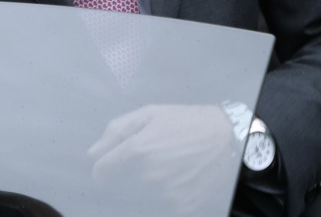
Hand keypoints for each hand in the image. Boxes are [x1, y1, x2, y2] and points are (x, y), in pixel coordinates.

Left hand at [88, 104, 236, 213]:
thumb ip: (116, 132)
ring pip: (140, 196)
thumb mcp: (150, 114)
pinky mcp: (181, 206)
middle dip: (128, 174)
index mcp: (137, 150)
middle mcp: (149, 174)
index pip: (101, 173)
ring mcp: (165, 193)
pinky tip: (178, 178)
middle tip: (151, 159)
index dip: (104, 169)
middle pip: (121, 186)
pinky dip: (165, 196)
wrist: (227, 138)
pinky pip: (160, 205)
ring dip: (147, 186)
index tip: (111, 167)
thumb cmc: (187, 122)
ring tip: (168, 166)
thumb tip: (93, 154)